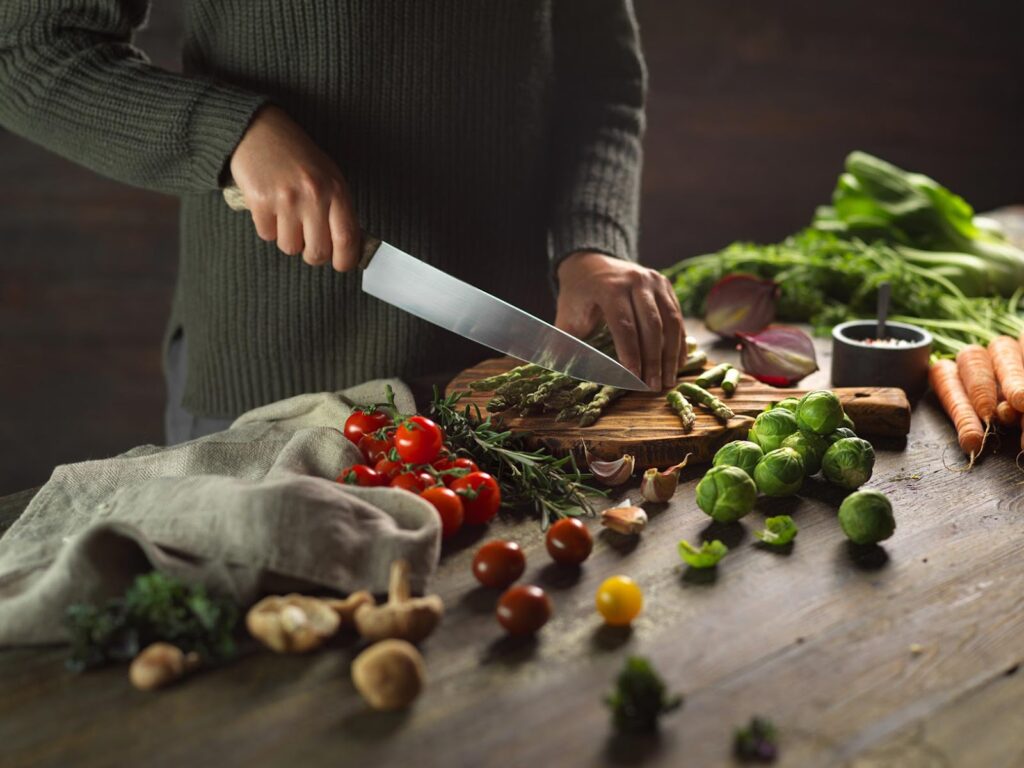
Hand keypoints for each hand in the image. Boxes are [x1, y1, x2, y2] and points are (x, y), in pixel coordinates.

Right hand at [229, 105, 359, 270]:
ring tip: (286, 215)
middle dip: (313, 254)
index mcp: (336, 190)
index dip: (345, 260)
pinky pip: (267, 235)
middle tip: (309, 244)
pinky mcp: (261, 201)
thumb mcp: (328, 176)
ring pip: (290, 247)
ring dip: (288, 238)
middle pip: (318, 252)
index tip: (341, 265)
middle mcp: (314, 195)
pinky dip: (268, 227)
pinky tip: (270, 206)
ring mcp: (286, 199)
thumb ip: (338, 209)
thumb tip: (348, 247)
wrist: (259, 130)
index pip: (347, 238)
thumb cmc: (298, 156)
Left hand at [555, 252, 684, 390]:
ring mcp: (654, 280)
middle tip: (654, 387)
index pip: (624, 326)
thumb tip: (558, 371)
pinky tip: (677, 362)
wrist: (590, 262)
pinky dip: (679, 340)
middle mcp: (635, 280)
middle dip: (654, 359)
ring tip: (668, 380)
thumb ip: (564, 342)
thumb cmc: (578, 296)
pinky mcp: (665, 285)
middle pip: (651, 325)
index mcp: (609, 287)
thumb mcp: (566, 316)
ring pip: (670, 321)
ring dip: (671, 353)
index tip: (635, 379)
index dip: (631, 354)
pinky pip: (676, 315)